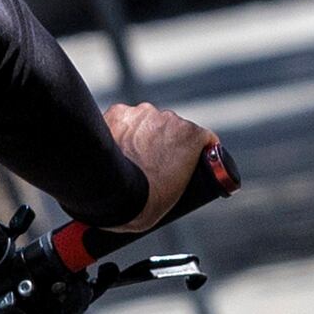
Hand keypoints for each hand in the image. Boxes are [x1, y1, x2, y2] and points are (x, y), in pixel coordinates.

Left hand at [102, 101, 220, 233]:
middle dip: (165, 142)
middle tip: (154, 163)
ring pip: (146, 122)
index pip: (202, 137)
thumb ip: (182, 174)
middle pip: (172, 128)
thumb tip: (174, 176)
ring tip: (130, 159)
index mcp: (190, 135)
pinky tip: (115, 150)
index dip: (196, 150)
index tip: (188, 159)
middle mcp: (168, 118)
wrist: (111, 192)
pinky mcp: (117, 112)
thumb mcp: (179, 193)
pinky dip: (121, 131)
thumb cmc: (146, 200)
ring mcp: (141, 113)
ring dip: (142, 135)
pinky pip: (123, 120)